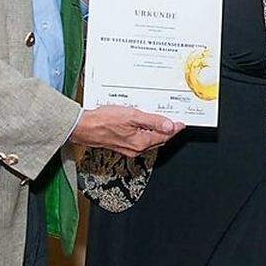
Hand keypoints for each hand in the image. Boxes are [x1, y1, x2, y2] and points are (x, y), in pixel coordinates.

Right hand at [69, 105, 184, 157]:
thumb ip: (153, 121)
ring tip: (162, 121)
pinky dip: (146, 132)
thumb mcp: (133, 116)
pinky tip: (144, 125)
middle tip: (175, 122)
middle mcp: (136, 149)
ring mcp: (129, 149)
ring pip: (149, 140)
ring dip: (157, 131)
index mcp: (141, 142)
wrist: (83, 127)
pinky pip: (140, 140)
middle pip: (158, 140)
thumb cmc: (104, 121)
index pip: (165, 136)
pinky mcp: (122, 145)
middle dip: (168, 131)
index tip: (182, 124)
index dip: (175, 128)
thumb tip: (170, 126)